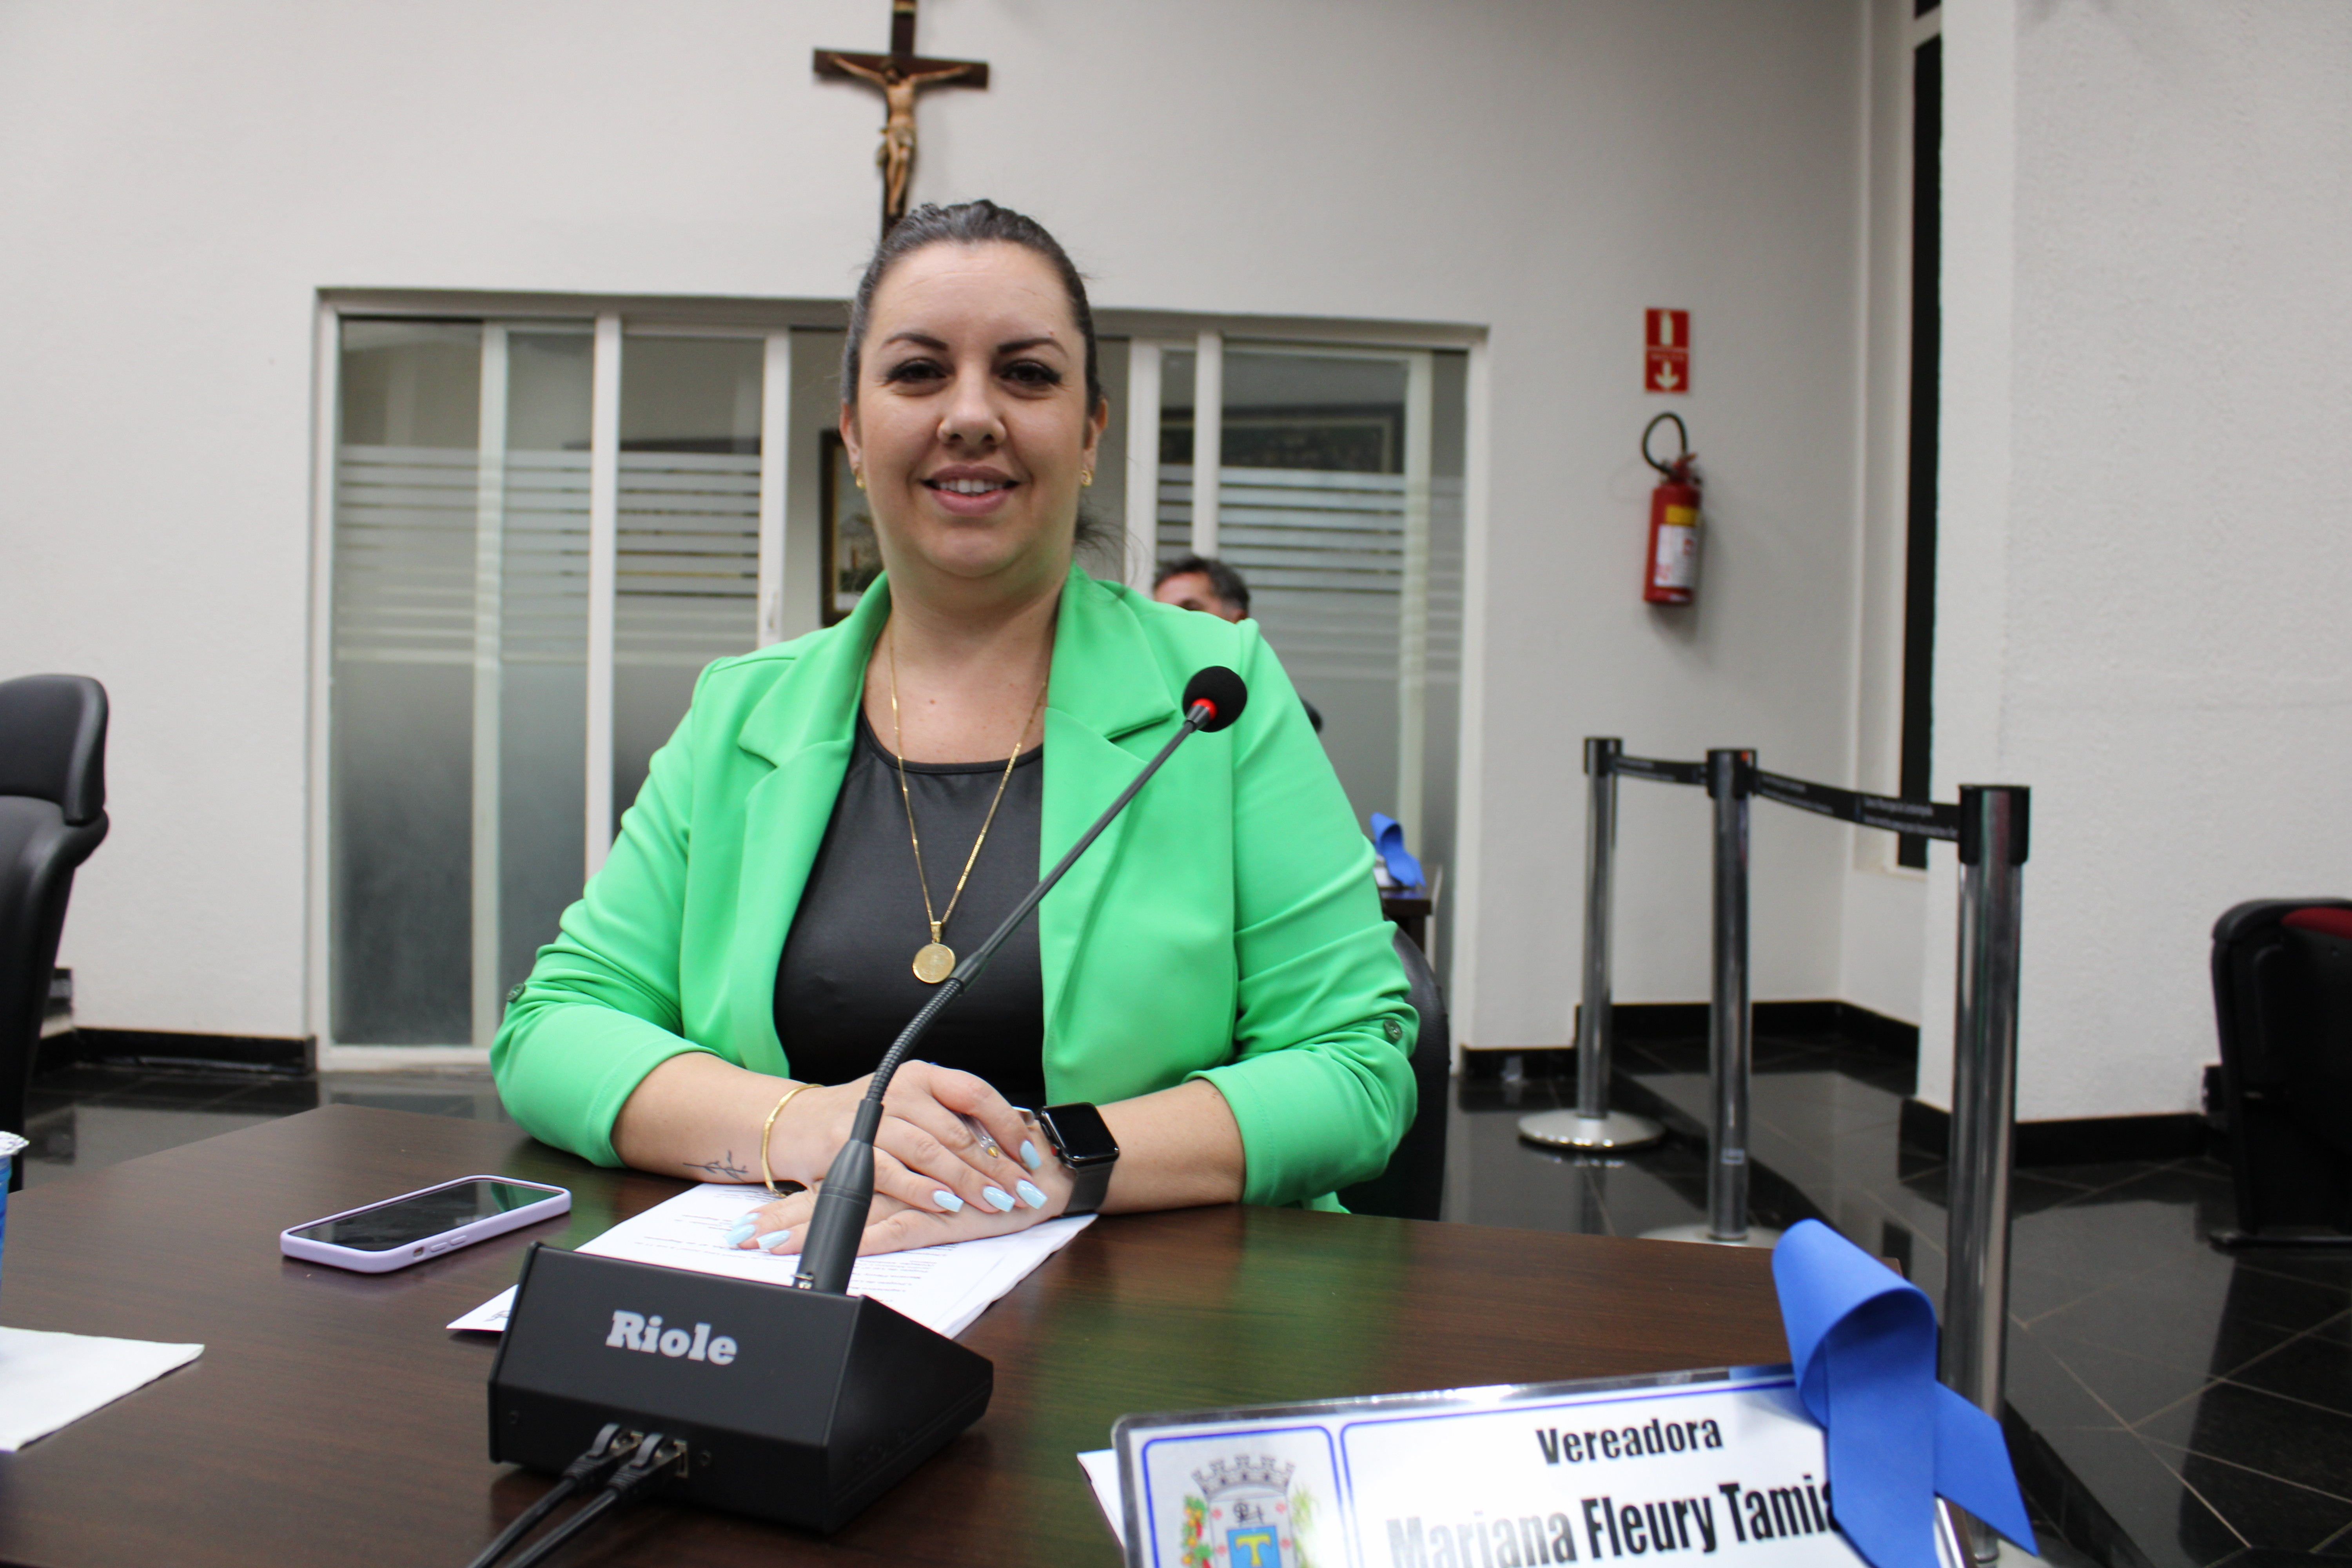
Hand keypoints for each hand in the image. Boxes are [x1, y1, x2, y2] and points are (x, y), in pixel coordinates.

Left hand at [727, 1145, 1074, 1258]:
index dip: (786, 1209)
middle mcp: (899, 1180)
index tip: (747, 1225)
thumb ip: (903, 1192)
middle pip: (827, 1202)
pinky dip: (862, 1242)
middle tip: (738, 1238)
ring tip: (765, 1248)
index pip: (829, 1190)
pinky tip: (834, 1252)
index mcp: (893, 1172)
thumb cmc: (995, 1177)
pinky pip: (897, 1231)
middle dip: (780, 1223)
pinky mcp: (942, 1218)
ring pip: (850, 1215)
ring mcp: (918, 1200)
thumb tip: (862, 1212)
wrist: (1042, 1174)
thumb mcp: (941, 1183)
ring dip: (807, 1233)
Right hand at [768, 1062, 1044, 1221]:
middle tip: (1022, 1191)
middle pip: (957, 1131)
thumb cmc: (864, 1120)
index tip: (1030, 1153)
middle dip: (995, 1166)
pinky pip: (893, 1171)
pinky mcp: (850, 1147)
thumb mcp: (909, 1107)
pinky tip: (946, 1204)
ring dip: (965, 1180)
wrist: (798, 1124)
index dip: (1007, 1124)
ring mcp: (873, 1117)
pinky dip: (921, 1190)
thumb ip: (948, 1121)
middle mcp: (898, 1090)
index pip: (975, 1094)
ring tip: (994, 1201)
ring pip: (929, 1151)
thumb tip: (1006, 1148)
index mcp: (921, 1076)